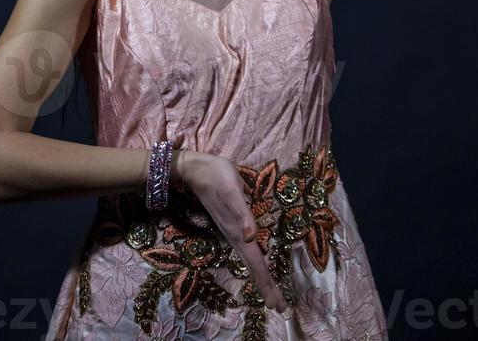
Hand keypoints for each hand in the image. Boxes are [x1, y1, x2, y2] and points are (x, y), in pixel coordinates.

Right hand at [183, 151, 290, 314]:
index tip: (278, 306)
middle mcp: (236, 237)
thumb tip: (251, 236)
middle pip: (254, 268)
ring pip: (251, 261)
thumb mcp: (232, 191)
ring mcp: (233, 232)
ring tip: (272, 293)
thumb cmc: (217, 176)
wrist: (196, 170)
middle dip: (267, 288)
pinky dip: (256, 263)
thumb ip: (242, 213)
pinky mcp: (231, 225)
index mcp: (239, 233)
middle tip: (281, 308)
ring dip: (262, 278)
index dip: (267, 284)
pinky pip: (247, 251)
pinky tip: (257, 263)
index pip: (257, 264)